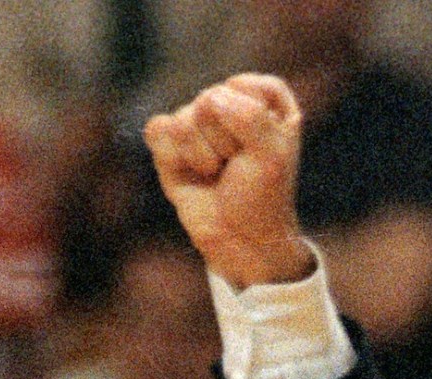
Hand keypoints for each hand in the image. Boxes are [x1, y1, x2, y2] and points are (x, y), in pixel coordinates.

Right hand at [143, 74, 315, 289]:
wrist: (240, 238)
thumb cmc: (262, 196)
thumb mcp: (272, 156)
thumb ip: (250, 118)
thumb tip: (210, 98)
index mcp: (265, 101)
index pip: (248, 86)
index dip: (252, 119)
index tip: (263, 149)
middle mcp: (230, 104)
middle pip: (211, 99)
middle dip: (225, 142)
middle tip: (237, 167)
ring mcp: (197, 120)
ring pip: (184, 118)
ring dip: (202, 156)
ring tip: (217, 173)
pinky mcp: (169, 140)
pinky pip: (159, 130)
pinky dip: (174, 159)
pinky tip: (192, 173)